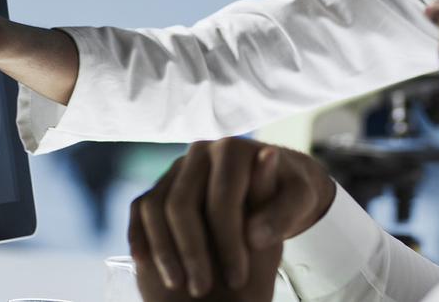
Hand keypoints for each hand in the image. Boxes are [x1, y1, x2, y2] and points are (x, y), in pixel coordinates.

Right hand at [129, 139, 336, 298]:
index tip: (238, 278)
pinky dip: (140, 236)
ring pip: (156, 207)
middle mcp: (199, 152)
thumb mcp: (298, 201)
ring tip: (178, 284)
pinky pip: (141, 208)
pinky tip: (146, 264)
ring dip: (164, 250)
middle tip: (203, 288)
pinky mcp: (161, 184)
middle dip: (191, 251)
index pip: (223, 199)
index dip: (228, 242)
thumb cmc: (286, 195)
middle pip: (182, 203)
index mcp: (233, 150)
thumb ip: (283, 212)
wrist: (268, 187)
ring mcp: (176, 167)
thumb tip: (254, 235)